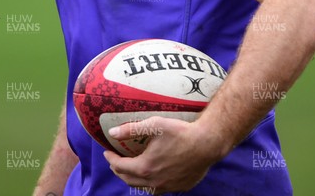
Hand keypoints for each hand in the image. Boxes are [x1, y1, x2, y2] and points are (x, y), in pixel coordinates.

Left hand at [103, 116, 221, 194]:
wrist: (206, 144)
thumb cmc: (181, 132)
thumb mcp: (155, 125)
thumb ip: (132, 129)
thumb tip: (112, 133)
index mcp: (145, 167)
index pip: (120, 167)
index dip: (111, 160)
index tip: (107, 152)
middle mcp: (154, 182)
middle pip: (129, 180)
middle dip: (119, 170)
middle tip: (116, 161)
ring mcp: (167, 187)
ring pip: (144, 188)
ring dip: (134, 179)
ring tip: (132, 168)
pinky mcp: (179, 187)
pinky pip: (159, 189)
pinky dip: (150, 182)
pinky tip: (154, 173)